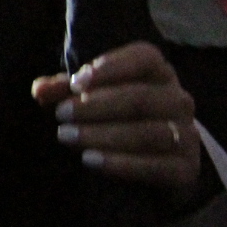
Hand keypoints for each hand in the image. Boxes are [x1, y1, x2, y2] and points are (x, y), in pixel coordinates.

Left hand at [33, 40, 200, 200]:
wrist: (164, 162)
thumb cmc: (122, 116)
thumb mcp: (95, 97)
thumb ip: (67, 89)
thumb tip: (39, 89)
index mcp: (159, 72)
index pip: (144, 58)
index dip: (111, 67)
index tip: (76, 82)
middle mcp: (178, 99)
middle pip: (141, 98)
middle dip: (96, 106)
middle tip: (60, 115)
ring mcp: (187, 135)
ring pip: (149, 132)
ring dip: (104, 135)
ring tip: (68, 137)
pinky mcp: (187, 168)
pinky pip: (157, 166)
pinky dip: (122, 164)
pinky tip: (91, 161)